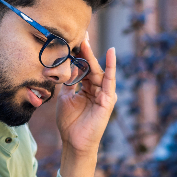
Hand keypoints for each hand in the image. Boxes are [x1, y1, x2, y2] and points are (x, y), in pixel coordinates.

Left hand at [56, 35, 116, 157]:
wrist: (73, 142)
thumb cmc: (69, 123)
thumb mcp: (65, 97)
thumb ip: (68, 82)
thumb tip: (68, 65)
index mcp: (86, 88)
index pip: (83, 67)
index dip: (79, 54)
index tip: (74, 38)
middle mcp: (96, 89)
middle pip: (91, 66)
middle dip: (85, 51)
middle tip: (80, 34)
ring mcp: (103, 94)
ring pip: (98, 70)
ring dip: (92, 56)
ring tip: (86, 41)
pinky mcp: (108, 99)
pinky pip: (109, 80)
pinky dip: (111, 66)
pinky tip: (111, 53)